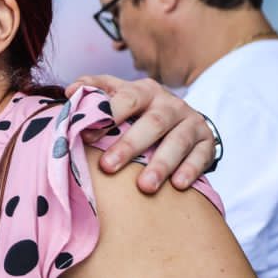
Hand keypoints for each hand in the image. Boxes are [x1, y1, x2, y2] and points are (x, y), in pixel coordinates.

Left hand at [72, 74, 215, 192]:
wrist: (180, 119)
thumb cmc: (139, 111)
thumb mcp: (119, 95)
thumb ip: (94, 90)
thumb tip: (70, 91)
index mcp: (145, 90)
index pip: (127, 98)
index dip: (108, 115)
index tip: (88, 136)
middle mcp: (170, 104)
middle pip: (152, 123)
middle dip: (129, 146)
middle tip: (108, 167)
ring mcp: (191, 122)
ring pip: (177, 142)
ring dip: (160, 165)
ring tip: (144, 187)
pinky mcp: (207, 141)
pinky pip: (201, 156)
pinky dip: (190, 170)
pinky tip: (178, 186)